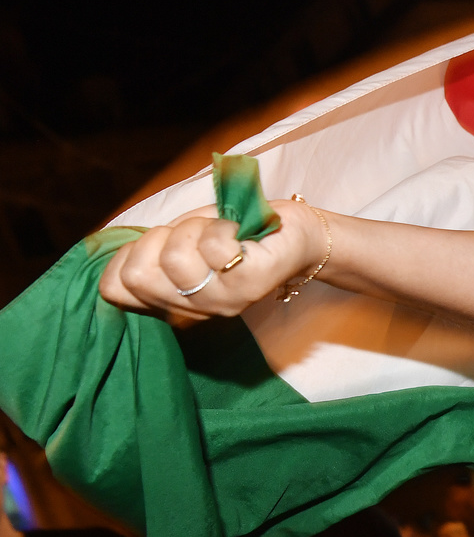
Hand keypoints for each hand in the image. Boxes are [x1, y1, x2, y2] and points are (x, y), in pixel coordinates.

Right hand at [99, 198, 327, 321]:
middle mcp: (197, 309)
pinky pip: (213, 248)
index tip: (160, 241)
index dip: (126, 254)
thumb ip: (150, 250)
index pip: (115, 289)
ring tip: (220, 233)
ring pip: (173, 259)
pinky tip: (238, 233)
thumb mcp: (182, 238)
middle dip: (160, 238)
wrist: (296, 231)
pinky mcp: (249, 283)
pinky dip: (221, 227)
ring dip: (193, 230)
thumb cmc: (237, 231)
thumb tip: (114, 256)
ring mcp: (223, 300)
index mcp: (175, 301)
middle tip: (193, 235)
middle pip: (139, 274)